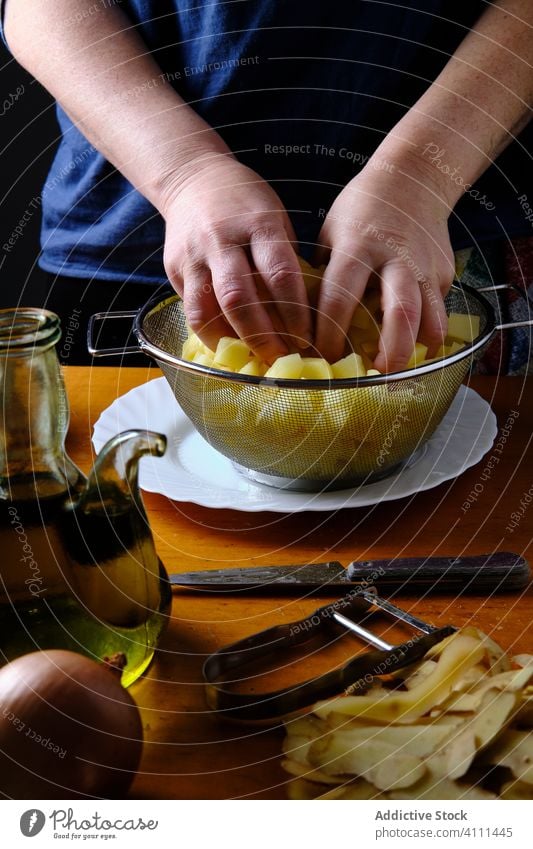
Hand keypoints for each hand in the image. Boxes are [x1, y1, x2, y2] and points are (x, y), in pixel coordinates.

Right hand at [161, 155, 311, 363]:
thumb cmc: (247, 205)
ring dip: (233, 340)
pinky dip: (211, 334)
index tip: (307, 338)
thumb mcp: (276, 220)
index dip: (295, 313)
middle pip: (240, 297)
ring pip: (208, 309)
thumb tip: (303, 317)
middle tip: (282, 357)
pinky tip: (229, 346)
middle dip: (263, 335)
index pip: (280, 275)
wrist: (193, 179)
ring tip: (253, 359)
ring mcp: (194, 255)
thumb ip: (285, 263)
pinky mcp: (175, 269)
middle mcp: (222, 239)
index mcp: (258, 223)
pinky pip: (192, 310)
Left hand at [315, 159, 454, 371]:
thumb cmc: (360, 209)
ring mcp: (425, 267)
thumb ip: (320, 275)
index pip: (340, 298)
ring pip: (430, 318)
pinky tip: (409, 342)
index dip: (329, 333)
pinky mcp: (444, 273)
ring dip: (415, 349)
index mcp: (357, 247)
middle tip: (376, 377)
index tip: (321, 356)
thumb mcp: (330, 233)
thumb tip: (302, 322)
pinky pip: (437, 311)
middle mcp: (395, 258)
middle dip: (390, 352)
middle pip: (400, 313)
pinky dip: (425, 332)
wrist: (413, 178)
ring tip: (397, 369)